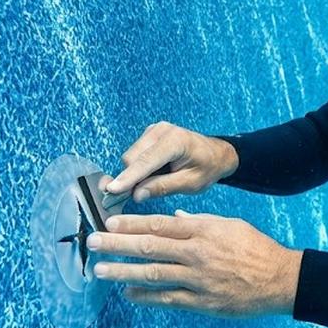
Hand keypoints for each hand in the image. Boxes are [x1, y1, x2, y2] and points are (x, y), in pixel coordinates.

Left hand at [87, 210, 302, 317]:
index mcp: (203, 230)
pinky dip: (146, 296)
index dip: (132, 224)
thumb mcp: (229, 225)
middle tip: (93, 242)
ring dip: (123, 271)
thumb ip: (199, 222)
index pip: (159, 225)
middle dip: (118, 244)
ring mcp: (198, 279)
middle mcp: (197, 253)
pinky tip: (127, 293)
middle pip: (150, 247)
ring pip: (154, 273)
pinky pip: (168, 299)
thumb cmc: (256, 248)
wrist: (282, 279)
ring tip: (100, 270)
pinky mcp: (202, 302)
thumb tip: (174, 219)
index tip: (109, 222)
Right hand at [102, 122, 238, 202]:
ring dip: (135, 174)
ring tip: (154, 183)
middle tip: (137, 196)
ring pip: (131, 158)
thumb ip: (163, 187)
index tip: (111, 190)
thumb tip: (137, 194)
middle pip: (132, 159)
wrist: (216, 153)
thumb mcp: (190, 183)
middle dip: (130, 179)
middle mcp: (161, 130)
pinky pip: (135, 155)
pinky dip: (138, 168)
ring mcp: (153, 130)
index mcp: (175, 141)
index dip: (128, 177)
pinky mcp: (149, 134)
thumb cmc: (207, 168)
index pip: (146, 161)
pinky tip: (153, 174)